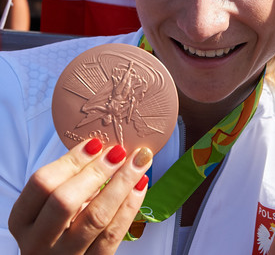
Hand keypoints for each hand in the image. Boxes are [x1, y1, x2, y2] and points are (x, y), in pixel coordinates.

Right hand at [8, 139, 152, 254]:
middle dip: (96, 172)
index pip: (42, 184)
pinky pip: (115, 233)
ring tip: (138, 162)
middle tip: (119, 152)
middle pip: (65, 200)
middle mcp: (40, 241)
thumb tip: (104, 149)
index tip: (95, 144)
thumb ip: (70, 181)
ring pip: (96, 217)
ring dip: (121, 183)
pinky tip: (140, 185)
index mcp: (24, 220)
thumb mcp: (50, 206)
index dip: (71, 160)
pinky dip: (131, 205)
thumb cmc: (57, 228)